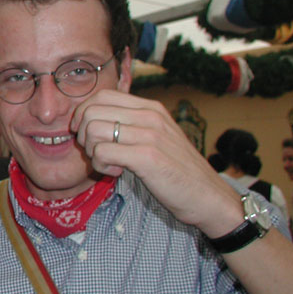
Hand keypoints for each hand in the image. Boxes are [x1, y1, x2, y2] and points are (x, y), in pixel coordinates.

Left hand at [70, 90, 241, 235]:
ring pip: (93, 130)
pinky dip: (101, 165)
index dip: (83, 115)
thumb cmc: (178, 170)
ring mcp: (150, 135)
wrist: (210, 197)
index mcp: (151, 108)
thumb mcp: (156, 137)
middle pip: (91, 111)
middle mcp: (150, 116)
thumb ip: (131, 126)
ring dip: (92, 152)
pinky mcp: (148, 157)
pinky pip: (102, 152)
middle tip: (97, 153)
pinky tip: (117, 172)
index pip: (101, 96)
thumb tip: (92, 122)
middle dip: (83, 135)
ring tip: (109, 164)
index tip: (89, 136)